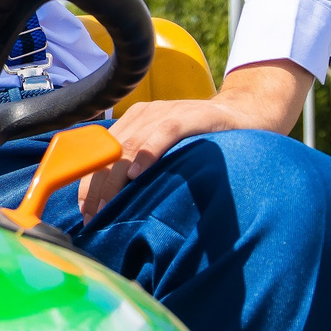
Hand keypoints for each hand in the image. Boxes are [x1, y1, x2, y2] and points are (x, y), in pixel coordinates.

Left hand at [76, 60, 312, 219]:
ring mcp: (166, 112)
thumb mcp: (165, 151)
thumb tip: (115, 203)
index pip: (100, 153)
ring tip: (108, 206)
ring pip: (130, 145)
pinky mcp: (190, 116)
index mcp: (134, 121)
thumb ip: (142, 166)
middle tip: (94, 218)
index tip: (86, 212)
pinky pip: (164, 133)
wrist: (244, 116)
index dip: (88, 182)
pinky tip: (138, 174)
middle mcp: (144, 114)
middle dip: (98, 187)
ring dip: (115, 178)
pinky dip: (148, 153)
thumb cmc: (202, 140)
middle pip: (109, 152)